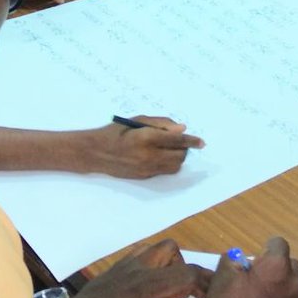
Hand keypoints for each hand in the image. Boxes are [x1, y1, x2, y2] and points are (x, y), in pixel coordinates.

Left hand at [50, 239, 211, 297]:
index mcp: (144, 291)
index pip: (185, 275)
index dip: (206, 282)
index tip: (216, 295)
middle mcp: (138, 271)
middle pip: (177, 254)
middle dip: (194, 270)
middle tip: (199, 293)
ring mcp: (126, 266)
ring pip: (160, 247)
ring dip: (173, 262)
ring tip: (174, 287)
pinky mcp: (116, 267)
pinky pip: (144, 251)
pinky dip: (156, 260)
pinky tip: (153, 281)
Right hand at [82, 116, 204, 177]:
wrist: (96, 152)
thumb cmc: (116, 131)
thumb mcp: (137, 120)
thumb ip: (161, 123)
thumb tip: (181, 129)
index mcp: (147, 137)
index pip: (177, 140)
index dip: (192, 141)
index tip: (201, 142)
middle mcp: (149, 155)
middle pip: (179, 155)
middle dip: (184, 148)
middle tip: (179, 141)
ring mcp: (147, 168)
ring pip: (175, 166)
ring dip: (177, 157)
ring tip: (169, 149)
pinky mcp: (145, 176)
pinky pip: (164, 171)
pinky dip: (167, 163)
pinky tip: (159, 155)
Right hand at [178, 237, 297, 297]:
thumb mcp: (221, 277)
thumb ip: (234, 260)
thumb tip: (244, 261)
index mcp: (277, 268)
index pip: (279, 244)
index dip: (265, 249)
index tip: (253, 262)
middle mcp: (295, 285)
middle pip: (292, 265)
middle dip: (277, 268)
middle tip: (257, 280)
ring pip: (297, 286)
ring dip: (285, 286)